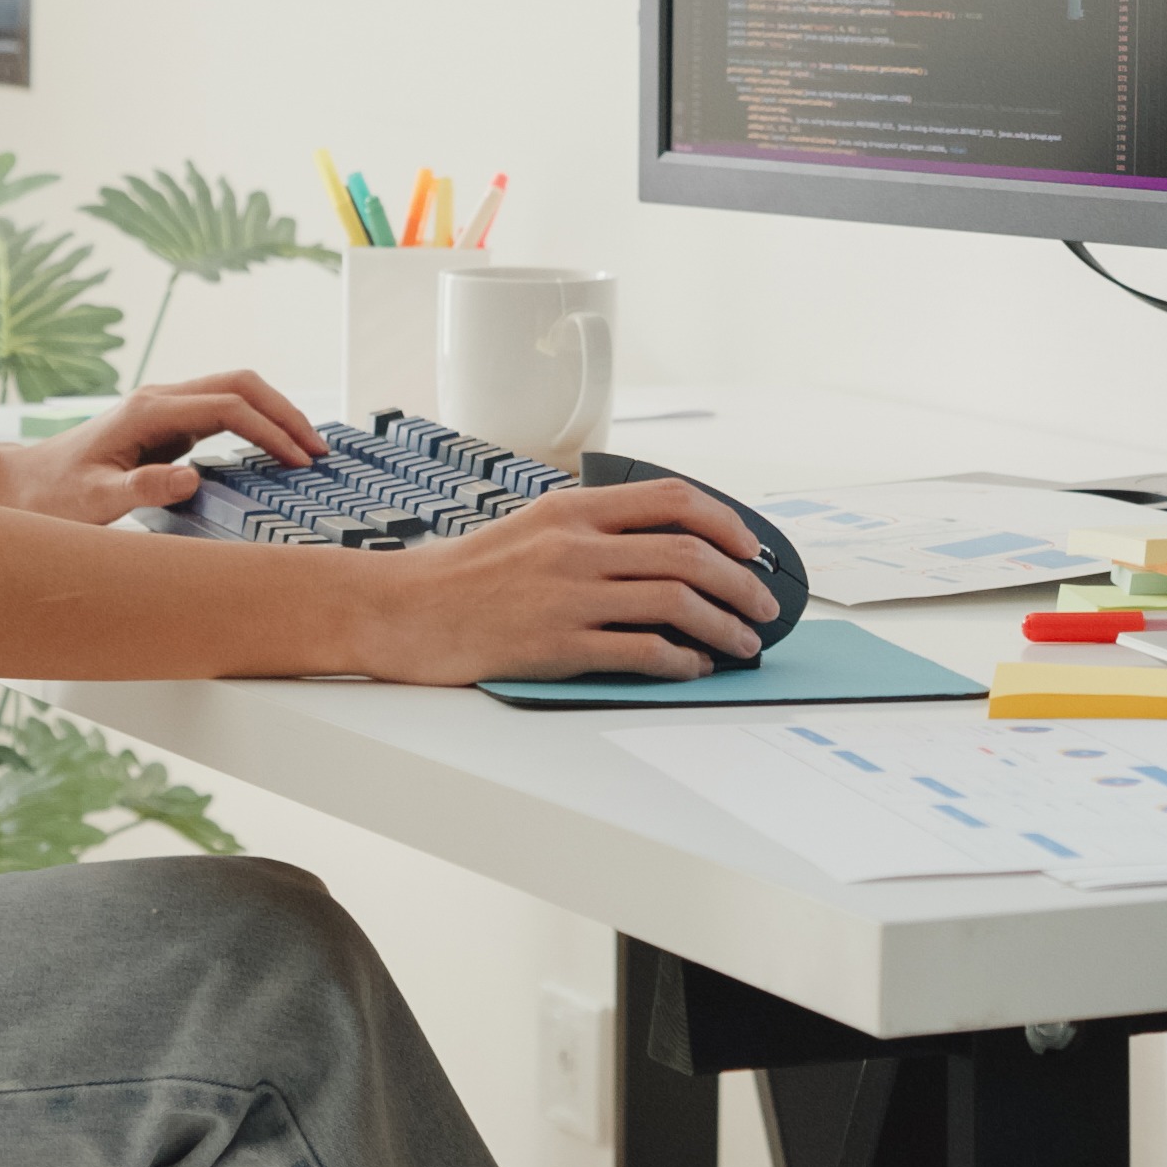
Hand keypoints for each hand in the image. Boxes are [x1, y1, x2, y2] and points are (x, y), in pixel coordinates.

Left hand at [0, 371, 329, 521]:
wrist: (23, 486)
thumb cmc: (54, 495)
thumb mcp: (94, 500)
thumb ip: (142, 487)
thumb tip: (193, 476)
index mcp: (148, 410)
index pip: (228, 406)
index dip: (269, 430)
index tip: (299, 461)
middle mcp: (160, 399)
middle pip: (241, 384)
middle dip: (285, 412)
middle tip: (319, 451)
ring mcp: (165, 408)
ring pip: (236, 392)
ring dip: (275, 414)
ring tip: (307, 450)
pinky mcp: (167, 424)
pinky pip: (225, 412)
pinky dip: (257, 423)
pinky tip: (273, 450)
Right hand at [355, 481, 781, 683]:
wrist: (403, 610)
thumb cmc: (464, 574)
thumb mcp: (530, 526)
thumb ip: (591, 527)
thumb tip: (663, 544)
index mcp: (571, 508)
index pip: (672, 499)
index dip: (726, 523)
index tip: (751, 548)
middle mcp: (574, 546)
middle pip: (688, 555)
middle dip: (742, 584)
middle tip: (764, 606)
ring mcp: (567, 596)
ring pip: (676, 603)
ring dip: (724, 626)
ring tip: (742, 643)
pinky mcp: (557, 646)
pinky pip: (641, 652)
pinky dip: (681, 660)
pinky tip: (692, 666)